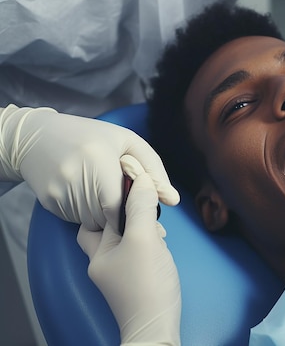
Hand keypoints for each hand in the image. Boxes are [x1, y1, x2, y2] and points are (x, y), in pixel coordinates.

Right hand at [0, 104, 179, 230]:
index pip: (121, 204)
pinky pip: (77, 219)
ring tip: (99, 189)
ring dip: (101, 212)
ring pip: (93, 221)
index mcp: (99, 159)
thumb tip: (173, 200)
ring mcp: (59, 191)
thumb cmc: (90, 136)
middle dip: (117, 211)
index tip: (134, 203)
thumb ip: (153, 170)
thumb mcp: (127, 142)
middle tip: (116, 194)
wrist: (36, 137)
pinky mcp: (49, 202)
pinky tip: (83, 192)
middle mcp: (76, 177)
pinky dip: (85, 211)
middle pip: (108, 216)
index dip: (130, 208)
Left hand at [77, 155, 180, 344]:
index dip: (110, 199)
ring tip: (157, 223)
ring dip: (141, 227)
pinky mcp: (136, 279)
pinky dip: (148, 242)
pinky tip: (161, 242)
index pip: (95, 215)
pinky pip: (137, 252)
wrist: (157, 325)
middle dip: (125, 214)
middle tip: (144, 205)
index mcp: (97, 251)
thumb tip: (142, 180)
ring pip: (125, 239)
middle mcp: (104, 261)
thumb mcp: (143, 238)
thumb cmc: (145, 283)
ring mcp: (120, 272)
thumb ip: (141, 208)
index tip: (130, 184)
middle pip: (108, 227)